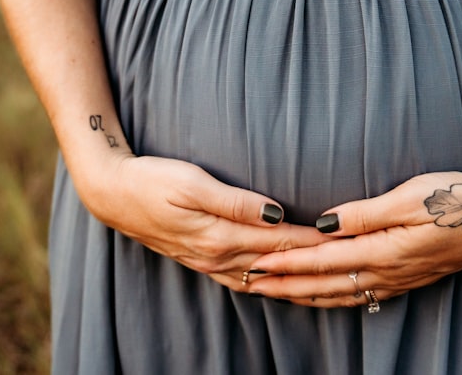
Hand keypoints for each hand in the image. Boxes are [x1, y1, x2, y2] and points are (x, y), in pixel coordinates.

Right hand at [87, 154, 330, 291]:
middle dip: (312, 263)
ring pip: (262, 277)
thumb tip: (276, 213)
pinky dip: (268, 281)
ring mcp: (208, 262)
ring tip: (324, 280)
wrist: (112, 194)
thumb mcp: (193, 183)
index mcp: (219, 236)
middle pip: (276, 262)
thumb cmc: (152, 179)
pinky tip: (280, 281)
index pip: (280, 241)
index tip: (346, 240)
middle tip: (349, 262)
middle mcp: (216, 256)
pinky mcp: (201, 259)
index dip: (315, 241)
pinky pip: (242, 279)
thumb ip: (236, 201)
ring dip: (293, 278)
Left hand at [245, 170, 461, 307]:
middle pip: (323, 286)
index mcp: (383, 251)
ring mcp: (398, 280)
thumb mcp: (410, 196)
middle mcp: (387, 273)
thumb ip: (364, 213)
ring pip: (339, 296)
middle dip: (283, 286)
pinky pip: (359, 296)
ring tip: (274, 293)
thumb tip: (323, 223)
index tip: (254, 264)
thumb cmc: (458, 197)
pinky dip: (331, 298)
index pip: (321, 261)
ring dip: (303, 296)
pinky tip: (323, 297)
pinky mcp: (408, 279)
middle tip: (248, 284)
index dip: (285, 264)